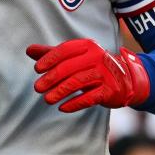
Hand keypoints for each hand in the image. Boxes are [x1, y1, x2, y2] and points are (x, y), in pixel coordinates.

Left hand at [26, 39, 150, 112]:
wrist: (126, 79)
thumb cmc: (92, 66)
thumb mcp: (75, 57)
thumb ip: (52, 53)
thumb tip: (29, 50)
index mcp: (88, 46)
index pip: (64, 50)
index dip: (49, 59)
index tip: (37, 69)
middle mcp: (98, 57)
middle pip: (69, 67)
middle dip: (51, 78)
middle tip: (37, 87)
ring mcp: (106, 74)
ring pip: (78, 82)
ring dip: (60, 92)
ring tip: (47, 99)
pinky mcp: (111, 90)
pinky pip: (90, 98)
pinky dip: (75, 103)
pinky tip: (62, 107)